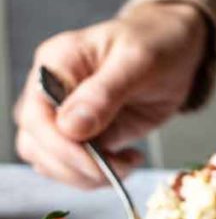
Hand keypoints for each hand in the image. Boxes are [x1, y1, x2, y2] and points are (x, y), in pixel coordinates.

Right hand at [14, 1, 208, 187]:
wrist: (176, 49)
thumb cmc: (156, 42)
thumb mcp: (137, 60)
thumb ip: (104, 92)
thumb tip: (71, 127)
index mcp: (56, 64)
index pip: (35, 115)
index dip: (59, 146)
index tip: (95, 162)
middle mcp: (51, 92)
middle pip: (36, 145)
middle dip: (74, 167)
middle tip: (117, 168)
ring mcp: (65, 116)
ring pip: (51, 162)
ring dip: (85, 176)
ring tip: (126, 165)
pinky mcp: (85, 136)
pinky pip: (76, 167)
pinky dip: (99, 175)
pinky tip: (129, 161)